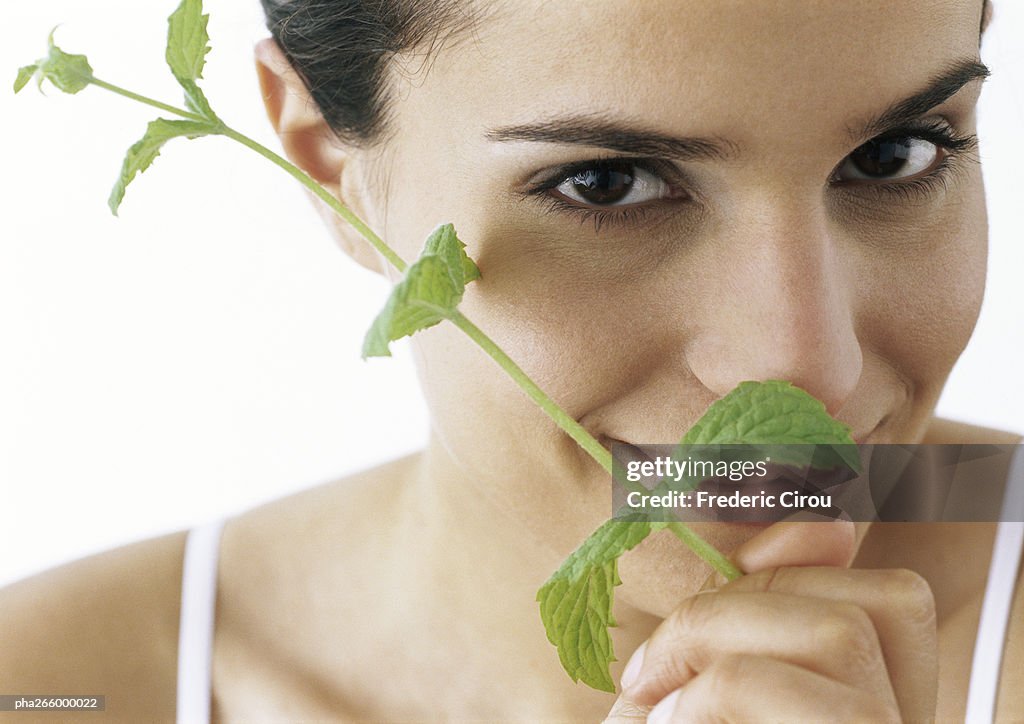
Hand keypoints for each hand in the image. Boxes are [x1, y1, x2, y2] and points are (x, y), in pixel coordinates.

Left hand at [604, 520, 936, 721]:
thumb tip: (820, 522)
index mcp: (874, 709)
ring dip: (714, 646)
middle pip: (857, 609)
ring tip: (660, 708)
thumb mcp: (698, 688)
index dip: (810, 563)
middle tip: (653, 671)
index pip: (893, 600)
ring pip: (836, 634)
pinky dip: (697, 695)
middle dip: (731, 609)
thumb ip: (756, 612)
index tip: (726, 579)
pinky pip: (762, 685)